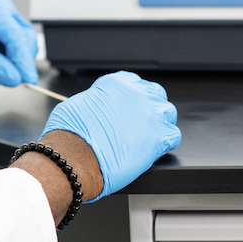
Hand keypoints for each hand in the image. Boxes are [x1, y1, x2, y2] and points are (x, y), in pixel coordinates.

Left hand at [0, 0, 37, 86]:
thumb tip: (14, 78)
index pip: (18, 36)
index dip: (24, 59)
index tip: (28, 79)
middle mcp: (1, 10)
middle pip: (24, 39)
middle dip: (20, 60)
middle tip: (11, 79)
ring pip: (18, 44)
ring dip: (11, 60)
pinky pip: (7, 47)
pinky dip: (4, 59)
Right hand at [42, 71, 179, 201]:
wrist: (74, 158)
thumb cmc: (69, 135)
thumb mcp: (77, 105)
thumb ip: (96, 102)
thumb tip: (97, 109)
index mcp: (117, 84)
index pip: (135, 83)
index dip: (134, 98)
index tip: (131, 107)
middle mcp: (136, 94)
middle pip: (155, 94)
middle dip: (151, 106)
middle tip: (142, 122)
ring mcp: (150, 114)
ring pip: (168, 113)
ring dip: (161, 123)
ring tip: (150, 136)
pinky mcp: (158, 137)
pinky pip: (173, 136)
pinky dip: (167, 143)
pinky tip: (157, 149)